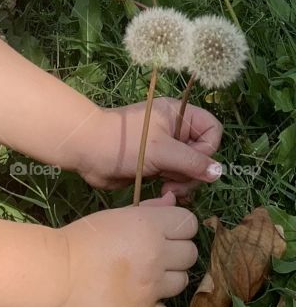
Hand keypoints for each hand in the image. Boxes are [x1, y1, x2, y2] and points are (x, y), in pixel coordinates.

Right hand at [54, 191, 198, 306]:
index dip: (178, 226)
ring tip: (142, 275)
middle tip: (152, 254)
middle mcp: (157, 257)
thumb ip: (149, 209)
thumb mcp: (115, 215)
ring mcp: (152, 288)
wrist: (57, 272)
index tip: (164, 231)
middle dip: (175, 252)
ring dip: (166, 278)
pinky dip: (154, 306)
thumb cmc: (83, 236)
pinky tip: (137, 297)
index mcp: (149, 227)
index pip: (188, 223)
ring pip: (182, 282)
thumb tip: (173, 202)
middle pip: (191, 254)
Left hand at [77, 99, 222, 200]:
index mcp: (177, 115)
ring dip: (183, 182)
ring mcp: (165, 148)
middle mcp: (174, 129)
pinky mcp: (157, 164)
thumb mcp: (161, 150)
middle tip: (174, 180)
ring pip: (191, 169)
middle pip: (203, 154)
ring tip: (165, 187)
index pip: (212, 129)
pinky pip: (177, 178)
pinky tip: (162, 192)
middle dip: (192, 171)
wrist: (88, 152)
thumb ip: (192, 162)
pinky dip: (174, 187)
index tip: (191, 159)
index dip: (208, 148)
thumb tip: (218, 172)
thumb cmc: (125, 143)